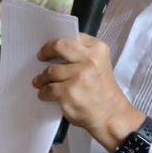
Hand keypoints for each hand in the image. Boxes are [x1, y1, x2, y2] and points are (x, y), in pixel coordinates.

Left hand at [32, 35, 143, 151]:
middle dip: (46, 51)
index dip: (58, 42)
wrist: (111, 115)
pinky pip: (48, 89)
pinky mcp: (69, 92)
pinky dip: (44, 92)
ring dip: (42, 77)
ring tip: (40, 81)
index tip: (51, 46)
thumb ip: (83, 54)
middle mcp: (89, 60)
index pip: (72, 37)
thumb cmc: (103, 91)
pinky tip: (45, 94)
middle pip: (59, 46)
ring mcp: (78, 76)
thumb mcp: (100, 64)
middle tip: (41, 56)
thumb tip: (57, 50)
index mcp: (98, 50)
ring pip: (51, 70)